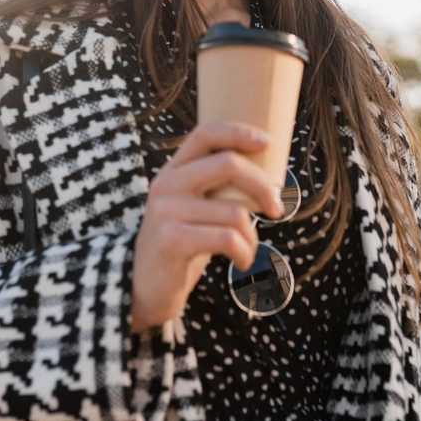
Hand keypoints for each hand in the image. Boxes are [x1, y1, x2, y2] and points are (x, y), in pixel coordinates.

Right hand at [128, 122, 285, 334]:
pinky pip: (227, 238)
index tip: (267, 143)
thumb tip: (266, 179)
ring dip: (252, 236)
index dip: (239, 132)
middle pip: (228, 164)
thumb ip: (213, 188)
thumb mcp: (190, 208)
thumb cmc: (180, 245)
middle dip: (263, 186)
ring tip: (247, 249)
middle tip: (276, 208)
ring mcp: (166, 211)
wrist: (145, 287)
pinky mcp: (172, 240)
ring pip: (235, 212)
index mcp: (172, 171)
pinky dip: (244, 252)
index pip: (205, 134)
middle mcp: (166, 184)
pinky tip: (241, 261)